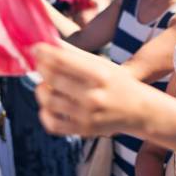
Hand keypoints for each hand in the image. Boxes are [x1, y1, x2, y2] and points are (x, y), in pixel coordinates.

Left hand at [33, 43, 151, 136]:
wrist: (139, 111)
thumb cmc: (119, 84)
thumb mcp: (104, 65)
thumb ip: (77, 55)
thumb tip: (51, 44)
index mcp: (100, 74)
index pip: (62, 60)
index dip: (44, 53)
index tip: (35, 48)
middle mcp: (93, 95)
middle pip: (52, 78)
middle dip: (40, 68)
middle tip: (39, 64)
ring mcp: (87, 115)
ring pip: (48, 100)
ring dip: (41, 89)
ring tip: (45, 85)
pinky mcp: (83, 130)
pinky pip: (52, 123)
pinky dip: (44, 112)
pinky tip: (48, 105)